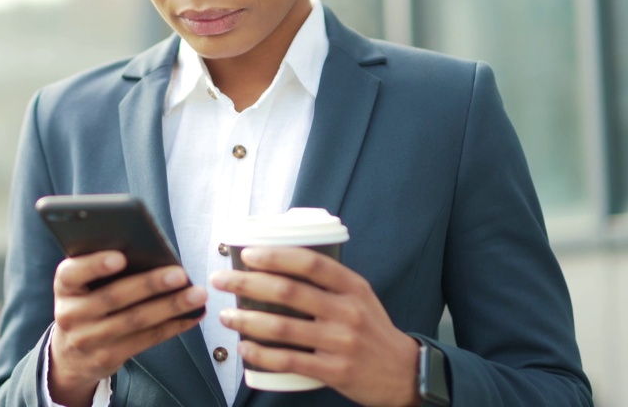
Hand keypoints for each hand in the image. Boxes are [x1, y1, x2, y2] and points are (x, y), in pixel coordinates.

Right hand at [49, 251, 206, 405]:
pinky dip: (172, 326)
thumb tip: (150, 253)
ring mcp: (88, 339)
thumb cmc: (86, 304)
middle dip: (150, 284)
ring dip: (170, 307)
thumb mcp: (82, 286)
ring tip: (196, 295)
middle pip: (114, 296)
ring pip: (135, 320)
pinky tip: (191, 315)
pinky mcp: (108, 357)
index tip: (121, 256)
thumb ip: (102, 270)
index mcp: (64, 286)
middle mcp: (71, 314)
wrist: (70, 353)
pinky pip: (145, 339)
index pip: (72, 273)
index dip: (95, 265)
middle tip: (180, 274)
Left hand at [210, 246, 420, 406]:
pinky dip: (263, 355)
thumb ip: (328, 281)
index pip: (310, 263)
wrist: (404, 373)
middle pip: (289, 291)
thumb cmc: (372, 330)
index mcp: (353, 286)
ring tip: (227, 315)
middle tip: (223, 280)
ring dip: (248, 320)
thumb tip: (278, 262)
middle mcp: (347, 311)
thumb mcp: (360, 296)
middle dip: (248, 283)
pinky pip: (290, 361)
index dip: (275, 256)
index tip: (247, 254)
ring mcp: (341, 342)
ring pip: (284, 327)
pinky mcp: (335, 371)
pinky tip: (246, 348)